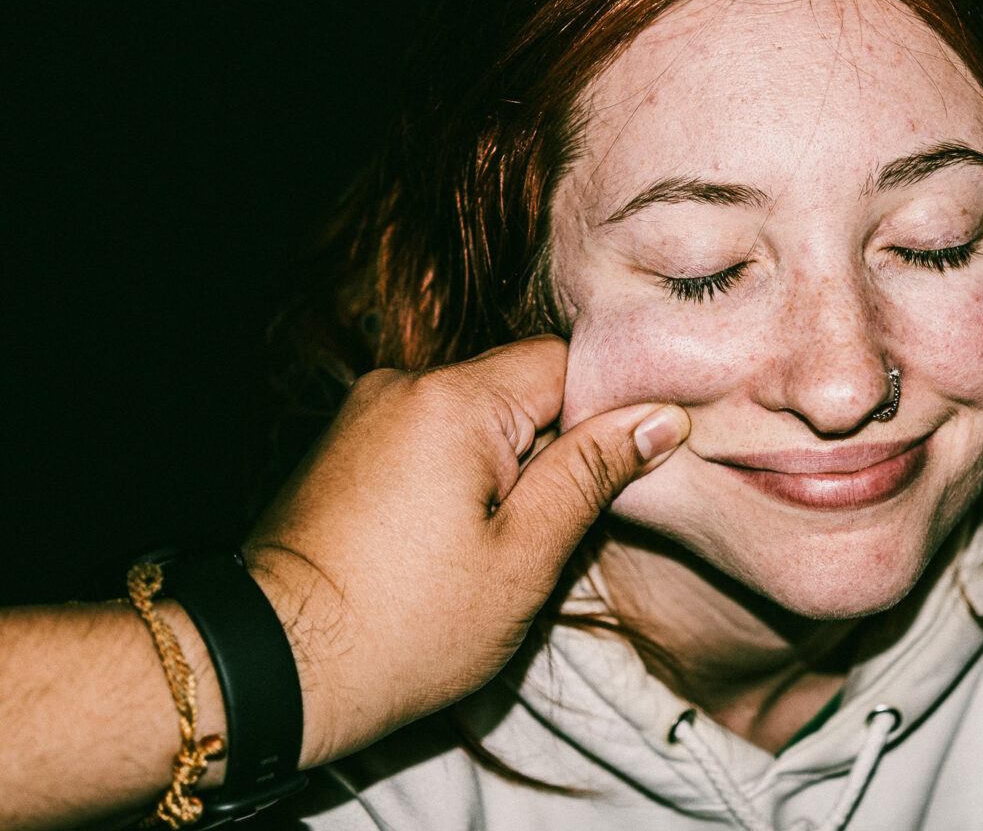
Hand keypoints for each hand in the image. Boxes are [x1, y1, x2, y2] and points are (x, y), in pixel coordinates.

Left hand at [241, 335, 687, 765]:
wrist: (269, 672)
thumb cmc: (407, 627)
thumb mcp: (524, 557)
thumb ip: (592, 473)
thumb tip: (662, 417)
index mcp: (453, 399)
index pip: (563, 362)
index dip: (603, 413)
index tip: (618, 476)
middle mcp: (402, 384)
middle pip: (515, 388)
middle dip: (547, 449)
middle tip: (551, 530)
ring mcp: (363, 413)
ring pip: (472, 418)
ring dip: (500, 468)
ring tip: (493, 546)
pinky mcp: (341, 448)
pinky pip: (426, 439)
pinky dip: (453, 477)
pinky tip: (446, 542)